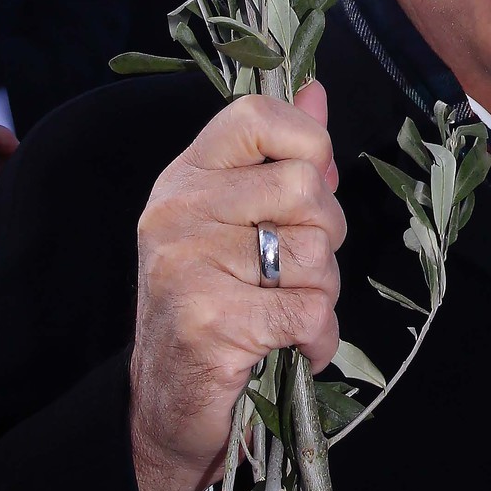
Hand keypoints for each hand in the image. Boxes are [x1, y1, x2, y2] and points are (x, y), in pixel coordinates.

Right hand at [130, 81, 345, 490]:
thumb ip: (277, 156)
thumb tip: (316, 89)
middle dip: (326, 236)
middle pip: (306, 188)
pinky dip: (318, 340)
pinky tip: (293, 349)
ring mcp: (189, 266)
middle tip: (297, 271)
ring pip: (317, 254)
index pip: (257, 116)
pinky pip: (310, 312)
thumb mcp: (233, 218)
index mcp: (187, 176)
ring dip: (322, 294)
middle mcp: (179, 211)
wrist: (165, 402)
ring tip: (286, 311)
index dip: (307, 141)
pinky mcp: (210, 323)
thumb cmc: (212, 300)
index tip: (311, 181)